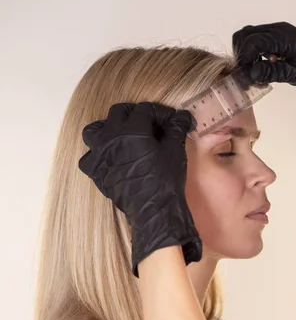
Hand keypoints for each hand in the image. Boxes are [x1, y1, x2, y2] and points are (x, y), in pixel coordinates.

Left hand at [78, 102, 201, 275]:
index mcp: (132, 129)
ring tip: (123, 136)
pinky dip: (99, 154)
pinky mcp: (96, 171)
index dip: (160, 113)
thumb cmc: (166, 178)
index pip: (145, 110)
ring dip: (109, 129)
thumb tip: (182, 116)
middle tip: (150, 124)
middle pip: (118, 113)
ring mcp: (99, 154)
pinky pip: (90, 156)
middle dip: (135, 114)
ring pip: (95, 131)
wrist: (154, 209)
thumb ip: (175, 128)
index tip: (171, 121)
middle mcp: (111, 137)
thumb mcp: (174, 150)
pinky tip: (113, 158)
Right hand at [233, 22, 295, 97]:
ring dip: (247, 56)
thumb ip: (274, 72)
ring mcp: (277, 33)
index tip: (245, 76)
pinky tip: (263, 69)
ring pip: (249, 38)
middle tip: (248, 76)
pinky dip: (254, 56)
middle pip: (245, 35)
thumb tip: (252, 73)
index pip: (253, 41)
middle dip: (242, 56)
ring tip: (256, 75)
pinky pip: (257, 43)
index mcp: (284, 37)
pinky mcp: (277, 40)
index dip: (244, 59)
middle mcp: (279, 30)